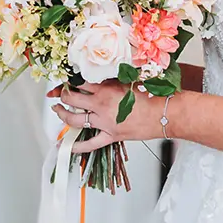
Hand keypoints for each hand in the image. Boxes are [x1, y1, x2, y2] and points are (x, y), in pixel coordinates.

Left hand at [51, 80, 169, 151]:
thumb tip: (102, 75)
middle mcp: (101, 105)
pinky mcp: (111, 136)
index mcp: (106, 89)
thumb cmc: (152, 96)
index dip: (69, 80)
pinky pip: (90, 144)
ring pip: (75, 120)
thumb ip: (113, 79)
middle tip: (59, 94)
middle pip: (72, 99)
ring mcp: (104, 122)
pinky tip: (67, 146)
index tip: (66, 80)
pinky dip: (78, 146)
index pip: (79, 82)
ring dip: (63, 115)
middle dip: (62, 95)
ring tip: (58, 111)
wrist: (164, 113)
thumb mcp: (130, 80)